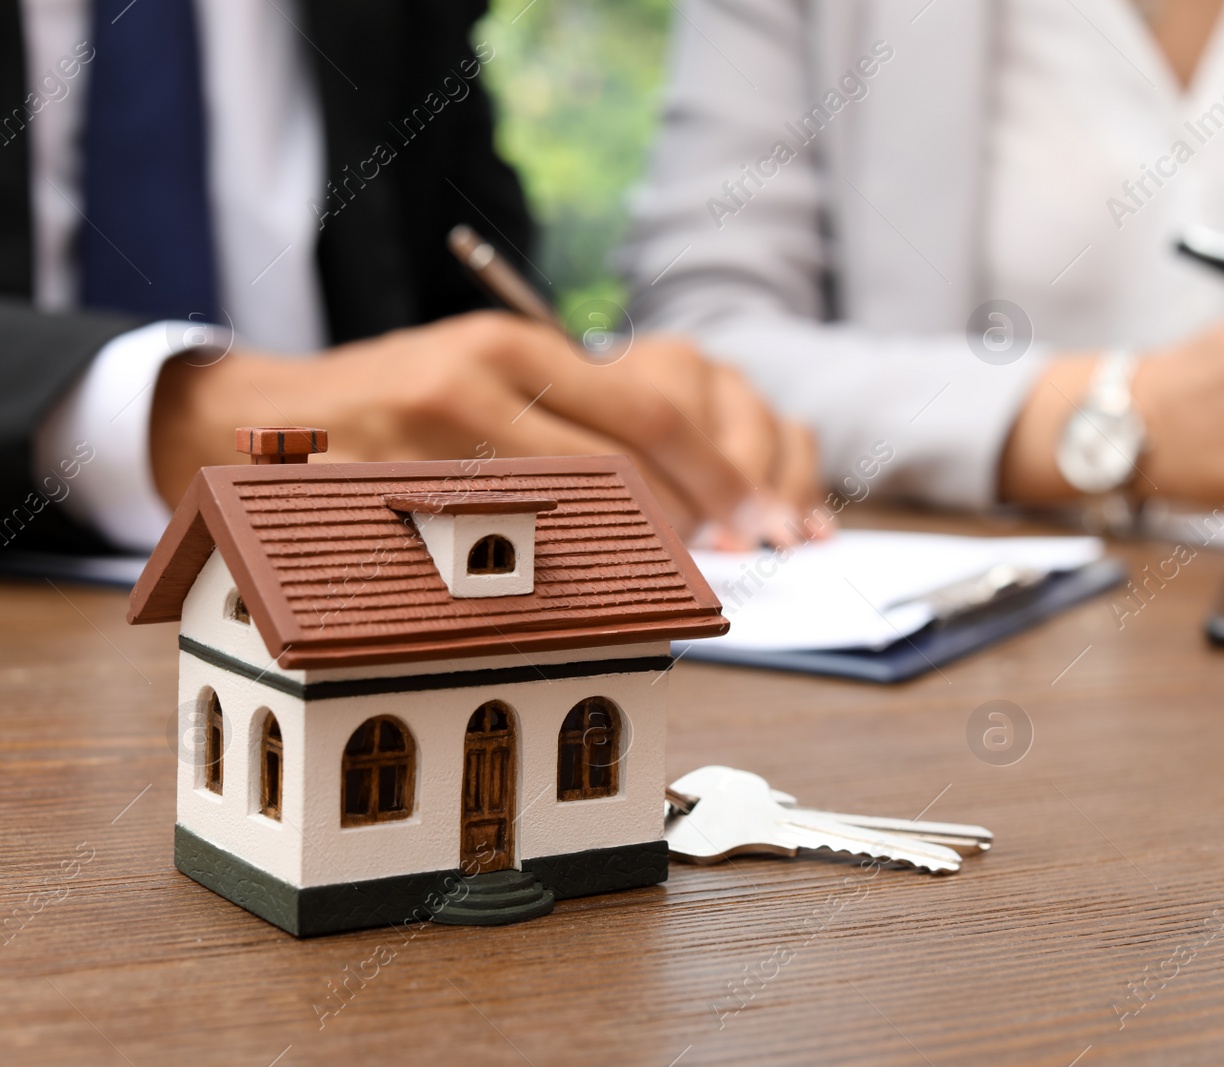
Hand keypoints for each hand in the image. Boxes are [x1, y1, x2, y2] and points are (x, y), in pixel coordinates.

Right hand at [150, 311, 821, 546]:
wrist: (258, 416)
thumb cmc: (397, 402)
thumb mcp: (482, 373)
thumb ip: (566, 412)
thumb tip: (679, 486)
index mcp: (512, 346)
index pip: (646, 412)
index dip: (712, 471)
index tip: (755, 514)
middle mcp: (475, 382)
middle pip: (619, 464)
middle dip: (690, 520)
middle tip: (734, 559)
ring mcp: (426, 443)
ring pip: (564, 516)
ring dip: (630, 557)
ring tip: (673, 582)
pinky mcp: (387, 500)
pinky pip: (488, 555)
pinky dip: (549, 583)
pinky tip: (580, 602)